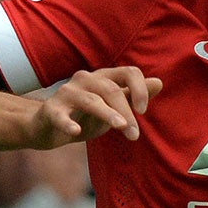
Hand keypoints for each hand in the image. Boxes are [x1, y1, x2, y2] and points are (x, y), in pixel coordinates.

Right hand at [26, 66, 161, 147]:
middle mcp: (85, 80)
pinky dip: (67, 123)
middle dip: (126, 112)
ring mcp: (66, 94)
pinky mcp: (51, 110)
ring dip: (108, 115)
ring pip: (90, 101)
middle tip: (134, 135)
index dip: (140, 88)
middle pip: (111, 89)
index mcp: (103, 78)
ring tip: (122, 128)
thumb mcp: (113, 107)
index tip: (144, 110)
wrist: (49, 127)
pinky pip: (60, 116)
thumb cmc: (85, 116)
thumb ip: (133, 95)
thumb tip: (159, 82)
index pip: (128, 72)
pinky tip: (75, 132)